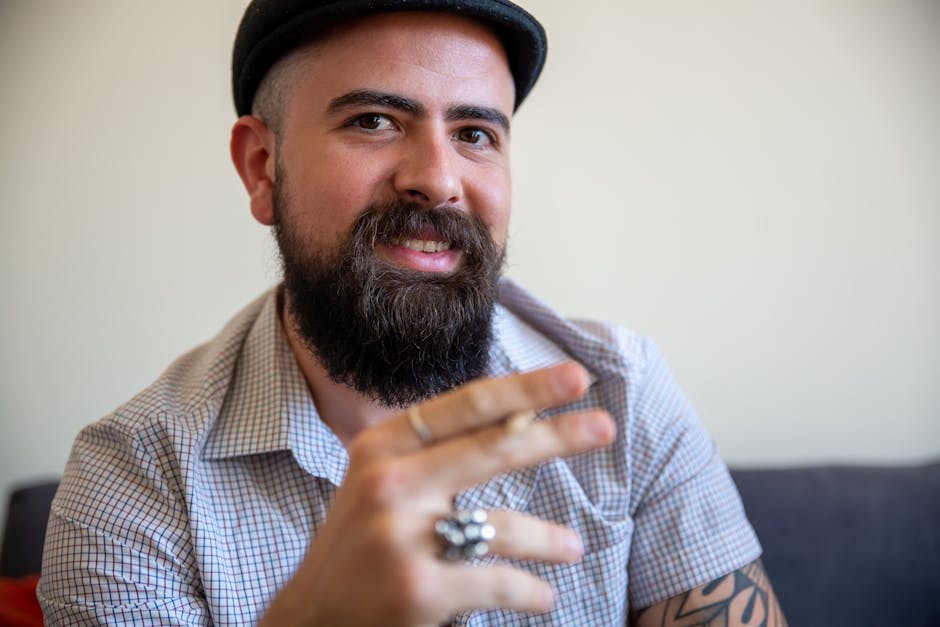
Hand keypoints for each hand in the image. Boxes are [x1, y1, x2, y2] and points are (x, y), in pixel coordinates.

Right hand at [260, 362, 614, 626]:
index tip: (574, 377)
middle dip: (557, 434)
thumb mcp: (385, 483)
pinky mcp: (418, 589)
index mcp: (383, 445)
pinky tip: (543, 597)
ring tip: (574, 549)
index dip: (526, 387)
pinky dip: (531, 591)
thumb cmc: (360, 543)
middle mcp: (389, 481)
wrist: (312, 618)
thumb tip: (524, 418)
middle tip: (604, 426)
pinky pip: (499, 581)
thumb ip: (438, 452)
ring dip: (550, 540)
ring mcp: (401, 535)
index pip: (467, 405)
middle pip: (494, 447)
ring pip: (503, 525)